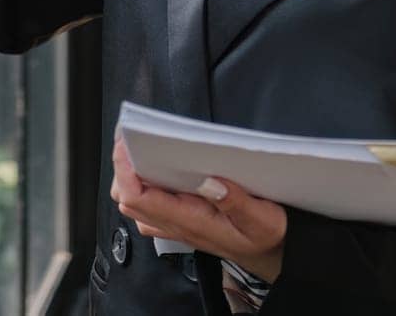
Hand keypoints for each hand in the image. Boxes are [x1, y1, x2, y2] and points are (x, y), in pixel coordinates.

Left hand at [110, 138, 285, 282]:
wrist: (273, 255)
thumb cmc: (267, 236)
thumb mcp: (263, 219)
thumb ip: (237, 202)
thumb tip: (210, 181)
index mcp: (191, 222)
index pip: (138, 198)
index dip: (125, 170)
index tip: (126, 144)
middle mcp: (177, 226)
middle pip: (128, 201)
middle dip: (122, 170)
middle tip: (131, 141)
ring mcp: (176, 226)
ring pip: (135, 205)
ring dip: (130, 179)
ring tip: (140, 152)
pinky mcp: (180, 223)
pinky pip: (148, 209)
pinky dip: (142, 188)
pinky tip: (155, 171)